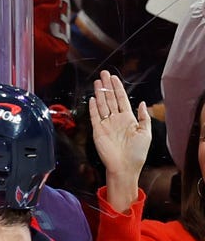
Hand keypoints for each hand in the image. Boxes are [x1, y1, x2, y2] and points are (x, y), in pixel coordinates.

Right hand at [89, 70, 150, 189]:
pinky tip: (93, 98)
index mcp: (128, 119)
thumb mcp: (146, 133)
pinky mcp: (98, 131)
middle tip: (104, 74)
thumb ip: (144, 117)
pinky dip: (93, 108)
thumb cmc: (137, 153)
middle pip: (111, 99)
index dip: (118, 88)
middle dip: (107, 86)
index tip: (114, 77)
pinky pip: (94, 117)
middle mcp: (116, 120)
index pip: (122, 99)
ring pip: (102, 105)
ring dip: (100, 93)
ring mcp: (106, 125)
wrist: (124, 167)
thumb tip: (142, 103)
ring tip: (97, 81)